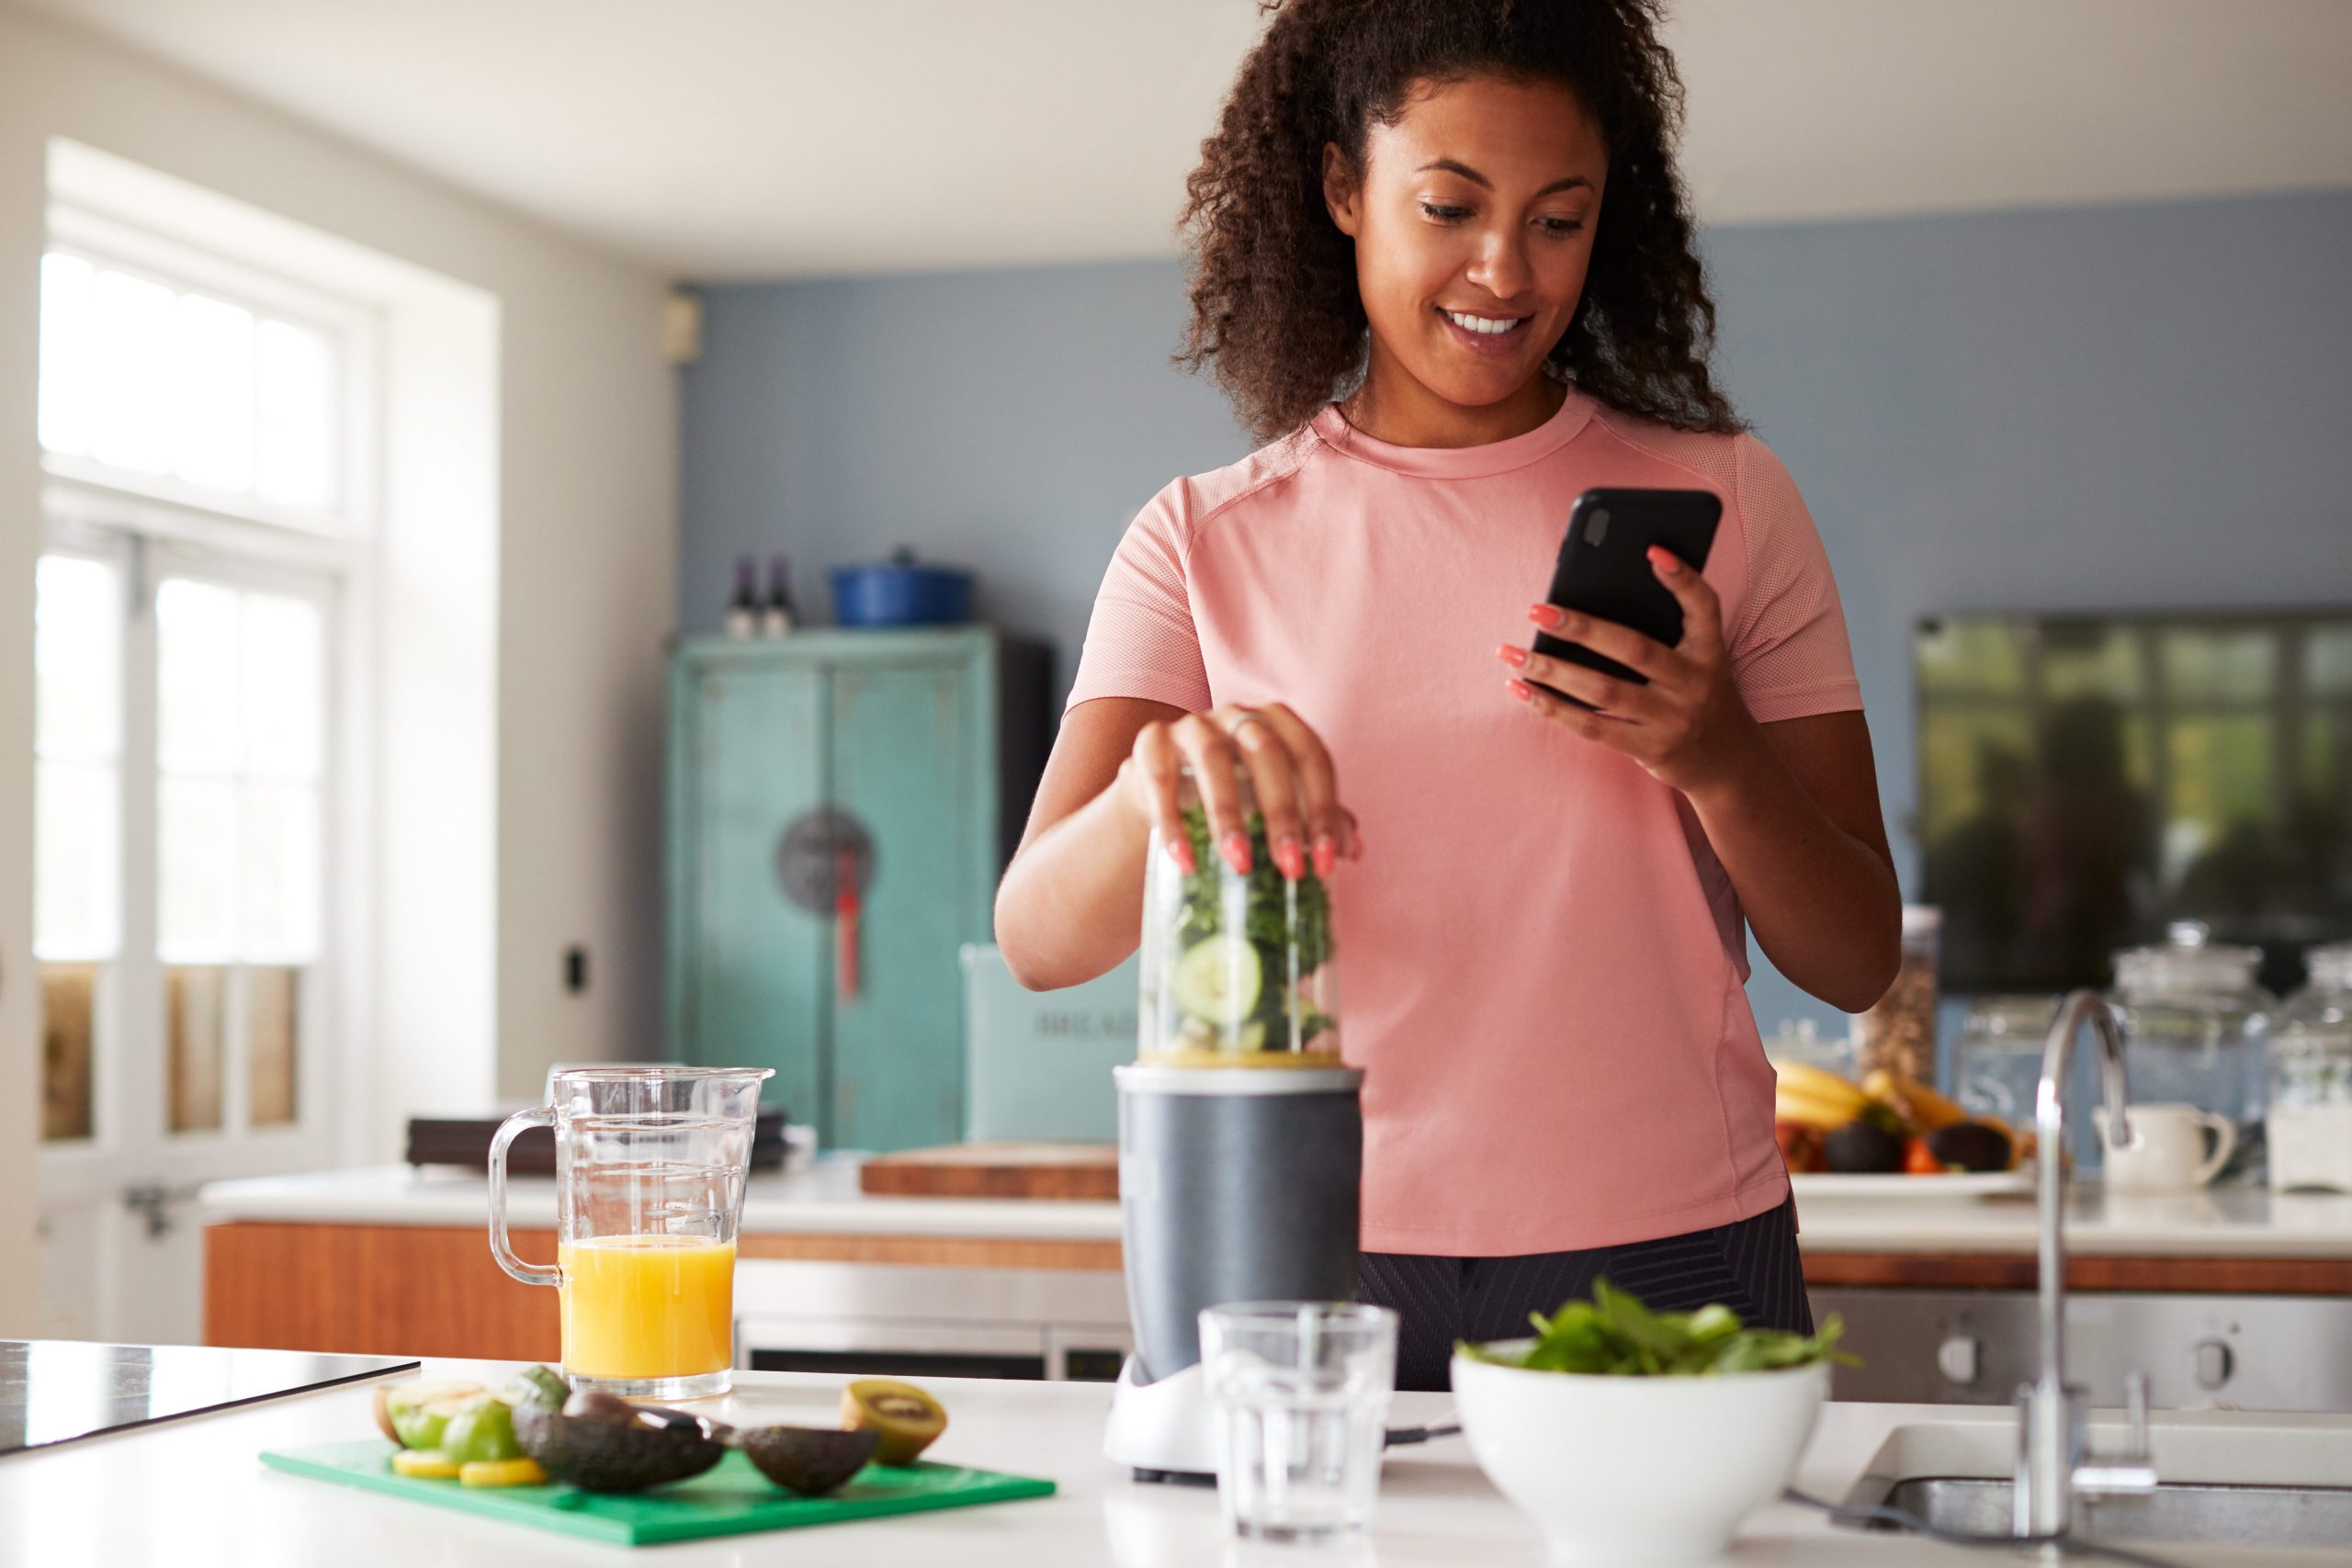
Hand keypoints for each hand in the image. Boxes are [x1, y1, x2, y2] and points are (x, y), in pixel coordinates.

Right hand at [1117, 702, 1361, 880]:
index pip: (1312, 757)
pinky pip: (1159, 776)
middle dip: (1282, 813)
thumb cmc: (1234, 796)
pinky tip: (1184, 860)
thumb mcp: (1274, 805)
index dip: (1324, 810)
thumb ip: (1314, 819)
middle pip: (1266, 752)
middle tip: (1289, 869)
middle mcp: (1237, 715)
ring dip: (1228, 815)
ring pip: (1212, 759)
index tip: (1325, 863)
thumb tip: (1353, 849)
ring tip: (1239, 865)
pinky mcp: (1151, 742)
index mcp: (1278, 724)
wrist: (1163, 794)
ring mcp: (1192, 724)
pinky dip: (1171, 819)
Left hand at [1497, 545, 1763, 797]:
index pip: (1704, 606)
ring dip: (1552, 671)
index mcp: (1710, 649)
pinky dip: (1554, 708)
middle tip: (1536, 610)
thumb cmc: (1696, 692)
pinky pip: (1593, 728)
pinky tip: (1523, 690)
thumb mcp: (1697, 658)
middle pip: (1635, 649)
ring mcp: (1673, 719)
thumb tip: (1586, 601)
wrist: (1727, 760)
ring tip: (1511, 654)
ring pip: (1604, 691)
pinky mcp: (1650, 749)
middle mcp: (1696, 682)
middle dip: (1582, 628)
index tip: (1650, 549)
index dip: (1682, 577)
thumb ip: (1662, 628)